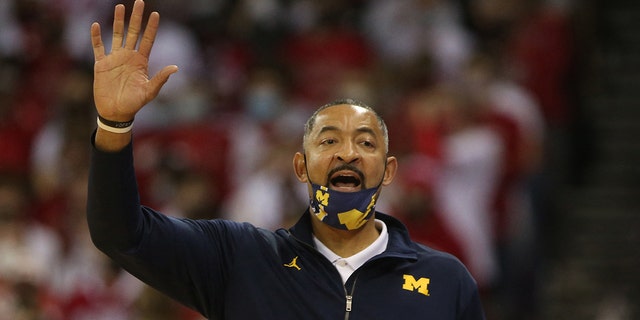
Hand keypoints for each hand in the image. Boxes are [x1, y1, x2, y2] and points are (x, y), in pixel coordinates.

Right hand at [91, 0, 177, 121]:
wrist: (116, 113)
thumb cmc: (134, 104)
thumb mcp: (149, 92)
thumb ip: (160, 79)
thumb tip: (175, 67)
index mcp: (141, 62)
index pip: (148, 40)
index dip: (152, 27)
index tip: (156, 13)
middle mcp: (128, 57)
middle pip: (133, 32)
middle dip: (136, 18)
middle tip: (139, 2)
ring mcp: (114, 59)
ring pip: (117, 35)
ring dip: (118, 21)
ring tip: (120, 7)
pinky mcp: (101, 65)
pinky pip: (98, 47)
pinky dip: (96, 37)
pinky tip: (96, 25)